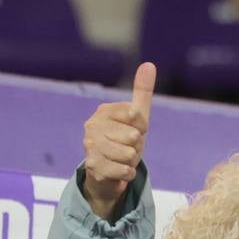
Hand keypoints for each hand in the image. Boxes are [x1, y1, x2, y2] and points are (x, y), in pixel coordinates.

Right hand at [79, 61, 152, 220]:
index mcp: (104, 111)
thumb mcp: (138, 116)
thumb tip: (148, 64)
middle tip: (126, 147)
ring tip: (122, 159)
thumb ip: (142, 91)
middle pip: (132, 137)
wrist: (109, 172)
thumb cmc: (124, 139)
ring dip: (132, 161)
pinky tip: (120, 170)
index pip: (136, 116)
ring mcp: (90, 146)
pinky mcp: (92, 166)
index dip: (141, 127)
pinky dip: (127, 174)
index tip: (134, 130)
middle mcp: (92, 126)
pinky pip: (123, 170)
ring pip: (127, 154)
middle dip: (136, 146)